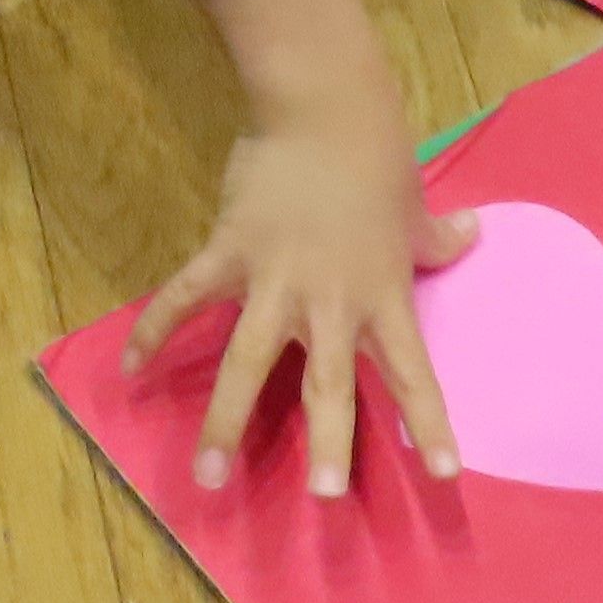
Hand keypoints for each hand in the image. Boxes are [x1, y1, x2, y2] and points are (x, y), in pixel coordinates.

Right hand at [131, 0, 466, 494]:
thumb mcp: (413, 204)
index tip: (443, 477)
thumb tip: (474, 237)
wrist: (324, 104)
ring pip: (248, 362)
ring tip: (208, 475)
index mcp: (381, 296)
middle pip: (329, 386)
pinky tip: (128, 369)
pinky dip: (155, 332)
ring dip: (227, 421)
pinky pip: (185, 299)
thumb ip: (435, 237)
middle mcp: (329, 302)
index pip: (413, 372)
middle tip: (321, 498)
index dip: (429, 424)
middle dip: (327, 445)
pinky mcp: (228, 253)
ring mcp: (274, 280)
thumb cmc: (377, 157)